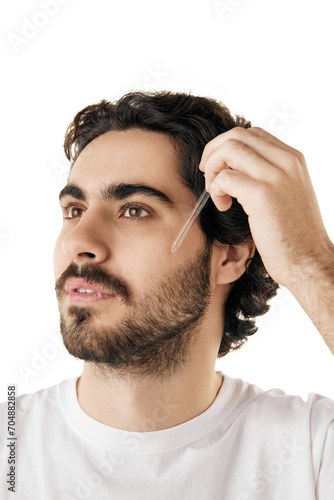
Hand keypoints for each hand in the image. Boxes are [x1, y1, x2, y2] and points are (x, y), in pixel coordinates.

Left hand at [199, 126, 332, 289]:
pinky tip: (224, 207)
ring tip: (217, 193)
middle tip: (209, 177)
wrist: (308, 260)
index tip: (220, 167)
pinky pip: (224, 178)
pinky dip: (216, 191)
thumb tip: (235, 165)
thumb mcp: (287, 192)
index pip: (252, 133)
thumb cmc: (293, 233)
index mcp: (292, 158)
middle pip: (236, 135)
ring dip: (213, 170)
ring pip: (228, 149)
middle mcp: (287, 161)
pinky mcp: (262, 195)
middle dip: (213, 153)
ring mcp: (275, 176)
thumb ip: (269, 173)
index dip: (227, 146)